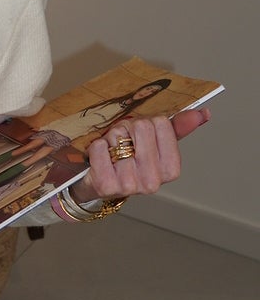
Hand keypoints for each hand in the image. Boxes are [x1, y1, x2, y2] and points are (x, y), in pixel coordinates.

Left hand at [72, 107, 210, 205]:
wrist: (102, 184)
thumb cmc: (130, 160)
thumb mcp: (156, 144)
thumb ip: (179, 128)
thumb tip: (203, 113)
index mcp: (171, 169)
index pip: (161, 123)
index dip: (146, 124)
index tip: (140, 137)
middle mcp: (153, 181)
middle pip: (141, 127)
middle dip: (128, 128)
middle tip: (123, 143)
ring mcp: (130, 185)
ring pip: (119, 136)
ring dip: (110, 139)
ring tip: (111, 152)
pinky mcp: (106, 185)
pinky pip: (99, 148)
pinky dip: (96, 147)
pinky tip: (100, 158)